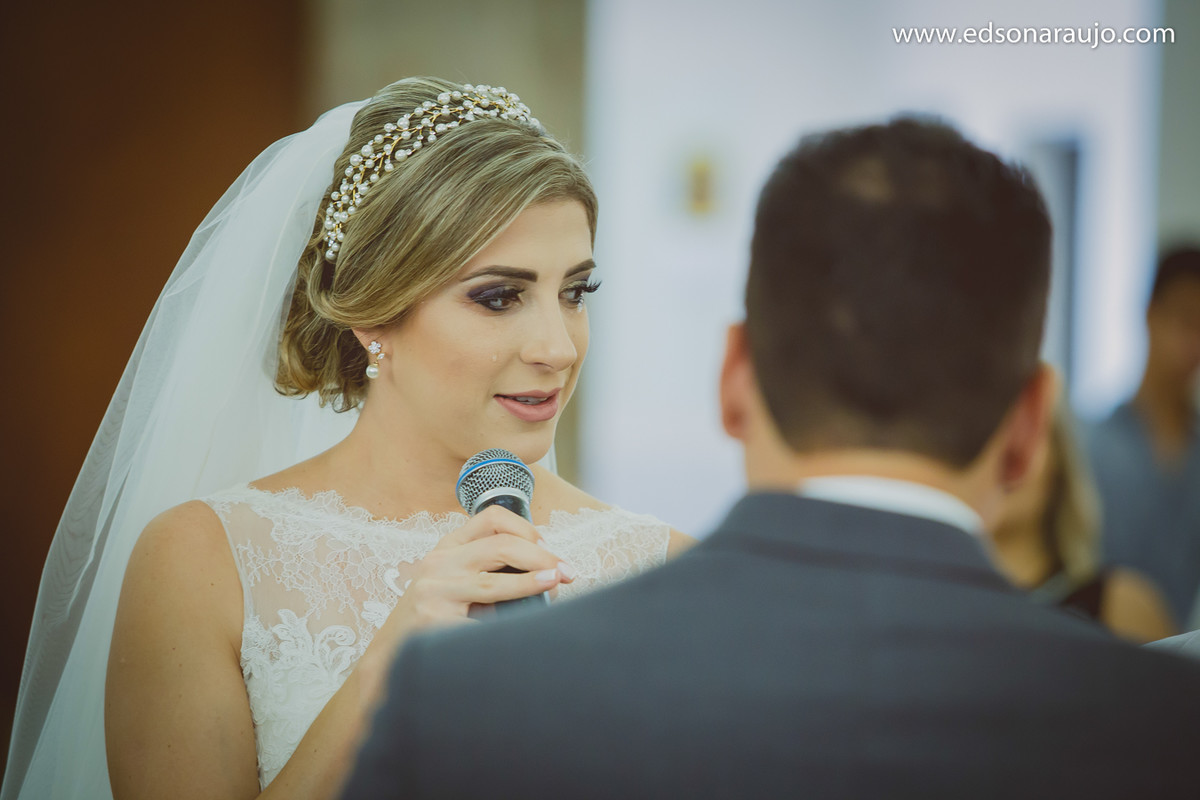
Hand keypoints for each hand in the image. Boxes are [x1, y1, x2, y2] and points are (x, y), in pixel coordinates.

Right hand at [362, 505, 573, 665]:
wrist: (393, 653)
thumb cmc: (435, 617)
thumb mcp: (457, 583)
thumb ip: (491, 571)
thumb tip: (549, 575)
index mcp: (448, 547)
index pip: (491, 518)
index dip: (527, 528)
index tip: (547, 547)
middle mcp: (439, 562)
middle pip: (501, 546)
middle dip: (541, 557)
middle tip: (566, 571)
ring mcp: (435, 590)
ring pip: (494, 582)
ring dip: (532, 582)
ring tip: (555, 583)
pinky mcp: (435, 621)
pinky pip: (483, 621)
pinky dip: (511, 621)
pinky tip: (528, 625)